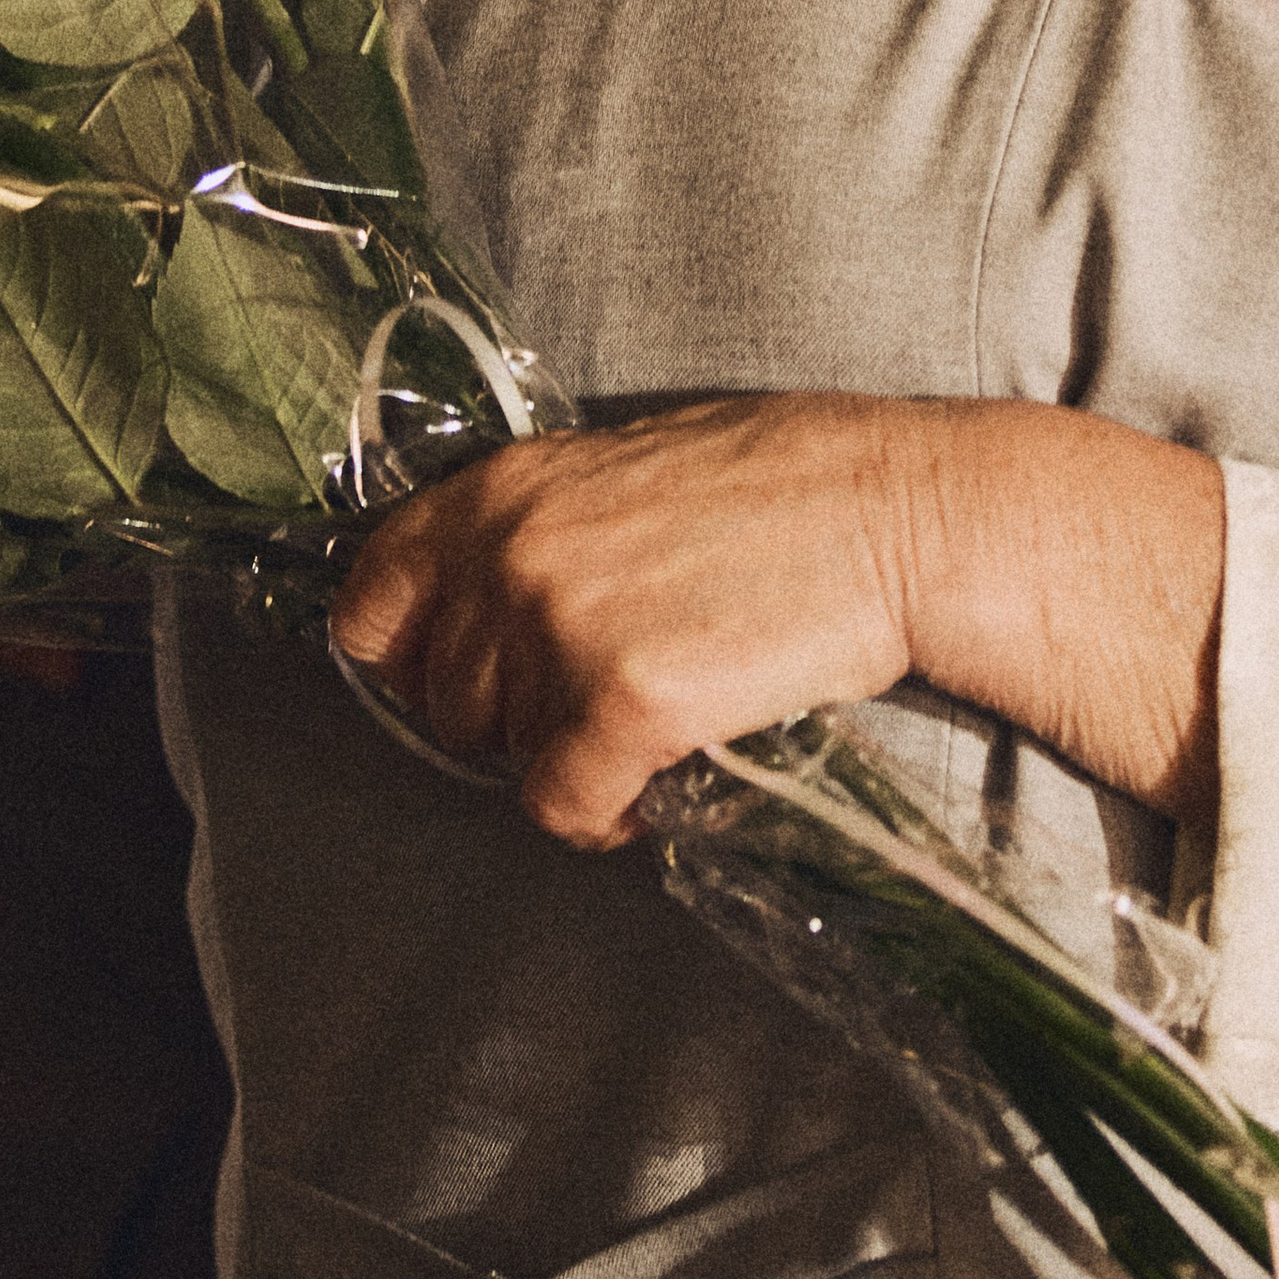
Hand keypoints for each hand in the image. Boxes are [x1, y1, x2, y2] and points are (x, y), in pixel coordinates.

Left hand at [330, 399, 914, 845]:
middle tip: (598, 701)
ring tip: (650, 727)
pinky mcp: (625, 706)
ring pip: (507, 759)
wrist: (904, 518)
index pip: (373, 601)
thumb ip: (543, 523)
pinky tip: (663, 779)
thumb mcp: (632, 465)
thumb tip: (486, 598)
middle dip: (515, 719)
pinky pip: (566, 807)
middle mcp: (512, 555)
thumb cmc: (790, 484)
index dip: (410, 657)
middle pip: (447, 702)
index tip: (454, 678)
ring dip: (569, 761)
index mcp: (504, 487)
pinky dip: (610, 814)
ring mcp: (563, 631)